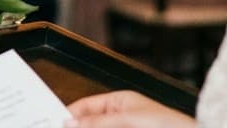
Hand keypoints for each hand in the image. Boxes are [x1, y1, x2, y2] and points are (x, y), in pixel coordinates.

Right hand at [66, 91, 193, 127]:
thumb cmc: (169, 123)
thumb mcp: (129, 118)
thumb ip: (98, 121)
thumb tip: (70, 122)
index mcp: (121, 101)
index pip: (87, 105)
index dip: (71, 113)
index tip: (57, 123)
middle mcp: (122, 117)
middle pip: (91, 122)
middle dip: (78, 127)